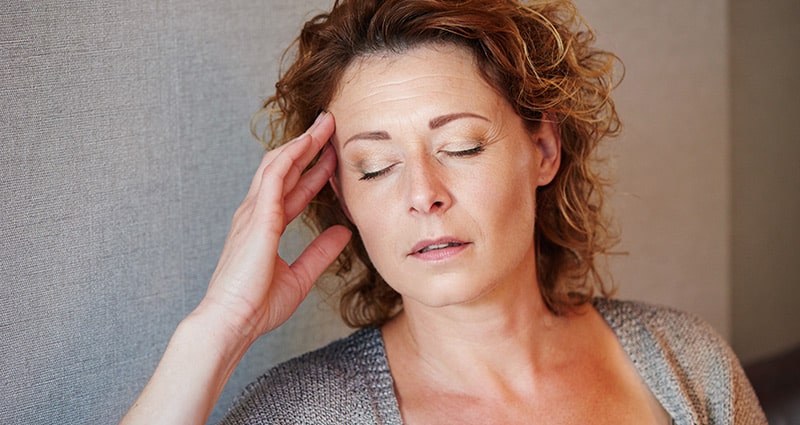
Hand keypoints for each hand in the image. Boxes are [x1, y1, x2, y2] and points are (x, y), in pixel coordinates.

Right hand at [197, 111, 350, 344]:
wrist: (232, 322)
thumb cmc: (257, 305)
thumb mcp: (300, 276)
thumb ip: (320, 252)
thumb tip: (343, 233)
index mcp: (265, 226)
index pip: (293, 188)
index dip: (313, 170)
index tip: (333, 156)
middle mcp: (257, 213)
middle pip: (285, 168)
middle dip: (308, 145)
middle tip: (331, 125)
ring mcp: (253, 212)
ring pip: (279, 164)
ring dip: (302, 142)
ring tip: (325, 124)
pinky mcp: (257, 217)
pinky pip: (273, 176)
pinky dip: (291, 156)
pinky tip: (308, 142)